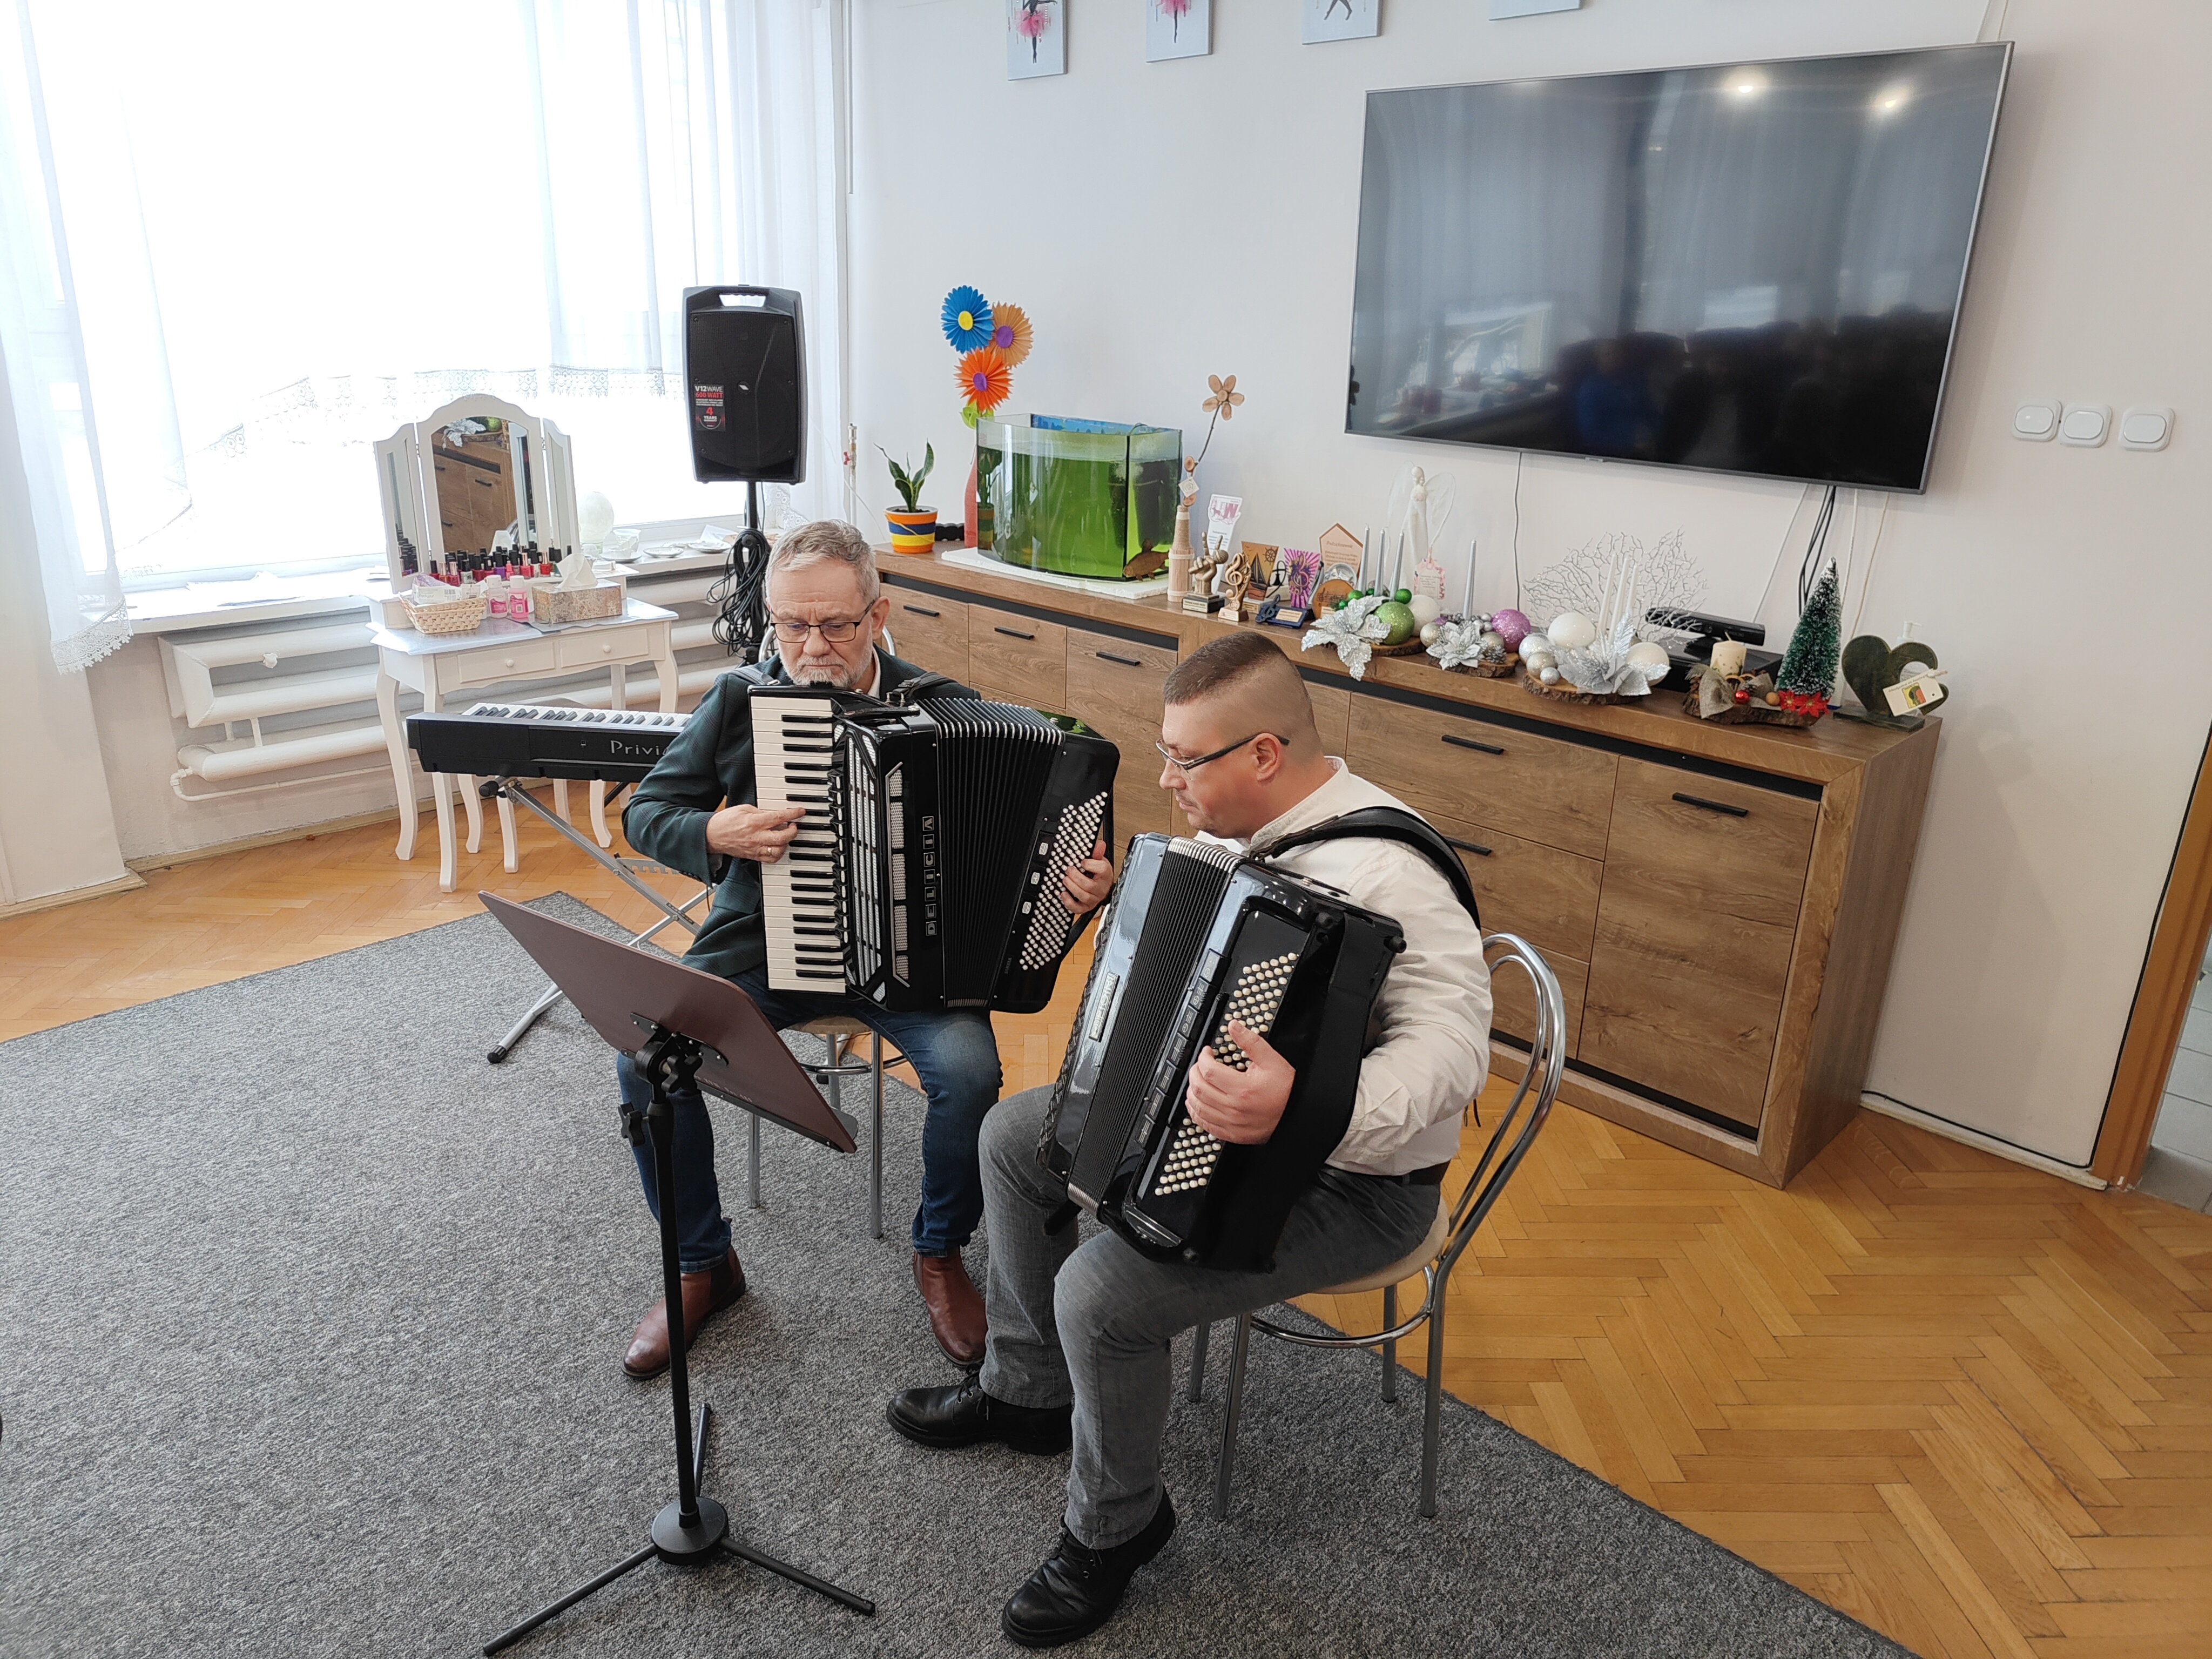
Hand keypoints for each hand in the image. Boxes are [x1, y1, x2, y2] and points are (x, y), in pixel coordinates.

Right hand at [705, 803, 806, 863]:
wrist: (711, 836)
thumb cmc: (725, 821)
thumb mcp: (744, 809)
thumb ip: (761, 812)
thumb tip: (776, 814)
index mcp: (754, 822)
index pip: (778, 818)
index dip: (793, 814)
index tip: (800, 811)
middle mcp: (756, 837)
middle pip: (782, 838)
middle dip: (793, 831)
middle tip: (794, 825)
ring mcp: (755, 849)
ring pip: (778, 851)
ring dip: (787, 843)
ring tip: (787, 836)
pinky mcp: (753, 856)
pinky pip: (771, 859)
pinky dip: (779, 853)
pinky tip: (779, 846)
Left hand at [1060, 837, 1114, 914]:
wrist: (1102, 887)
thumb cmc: (1100, 875)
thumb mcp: (1099, 861)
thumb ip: (1098, 852)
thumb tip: (1099, 844)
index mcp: (1105, 875)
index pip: (1102, 869)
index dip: (1091, 865)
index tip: (1082, 861)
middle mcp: (1101, 888)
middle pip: (1089, 885)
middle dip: (1076, 877)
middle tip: (1068, 870)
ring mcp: (1094, 899)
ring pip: (1084, 896)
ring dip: (1072, 887)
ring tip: (1065, 880)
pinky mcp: (1086, 907)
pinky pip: (1078, 908)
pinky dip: (1069, 902)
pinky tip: (1064, 894)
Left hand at [1184, 1020, 1294, 1145]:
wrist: (1296, 1114)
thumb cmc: (1286, 1090)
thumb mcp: (1272, 1061)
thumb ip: (1251, 1042)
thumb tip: (1234, 1027)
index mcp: (1242, 1089)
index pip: (1209, 1070)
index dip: (1203, 1057)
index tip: (1207, 1052)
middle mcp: (1234, 1108)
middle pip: (1199, 1088)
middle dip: (1195, 1072)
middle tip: (1200, 1064)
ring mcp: (1231, 1123)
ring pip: (1198, 1107)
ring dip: (1191, 1091)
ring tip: (1197, 1081)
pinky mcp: (1231, 1134)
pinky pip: (1204, 1124)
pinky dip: (1195, 1112)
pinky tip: (1196, 1103)